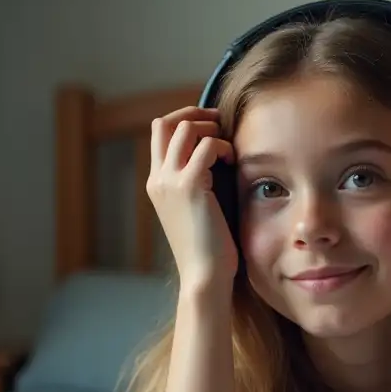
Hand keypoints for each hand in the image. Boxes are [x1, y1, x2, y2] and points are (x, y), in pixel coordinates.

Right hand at [146, 106, 236, 291]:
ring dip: (211, 129)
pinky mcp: (190, 185)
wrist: (204, 276)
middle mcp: (158, 179)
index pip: (159, 134)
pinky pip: (207, 145)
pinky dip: (223, 146)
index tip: (211, 128)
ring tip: (228, 148)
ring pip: (184, 127)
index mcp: (157, 184)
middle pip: (165, 122)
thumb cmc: (208, 249)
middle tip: (221, 124)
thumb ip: (197, 184)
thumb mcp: (196, 211)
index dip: (184, 121)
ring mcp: (170, 181)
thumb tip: (216, 160)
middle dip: (195, 114)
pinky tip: (233, 162)